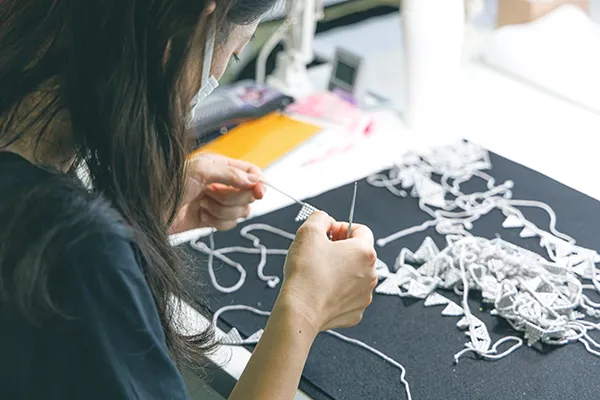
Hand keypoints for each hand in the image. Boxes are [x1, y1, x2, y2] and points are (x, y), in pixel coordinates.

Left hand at [170, 153, 265, 233]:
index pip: (251, 172)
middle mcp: (222, 183)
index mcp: (221, 166)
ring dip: (221, 210)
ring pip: (241, 212)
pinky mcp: (212, 220)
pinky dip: (216, 222)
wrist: (151, 209)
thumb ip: (231, 173)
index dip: (258, 183)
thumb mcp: (201, 171)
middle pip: (249, 194)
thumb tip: (254, 180)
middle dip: (232, 198)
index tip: (259, 192)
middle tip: (211, 193)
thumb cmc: (169, 185)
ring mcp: (218, 202)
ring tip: (202, 204)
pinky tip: (201, 216)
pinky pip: (229, 224)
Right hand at [277, 212, 377, 331]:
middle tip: (320, 251)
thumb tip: (324, 219)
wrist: (300, 310)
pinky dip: (337, 291)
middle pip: (358, 253)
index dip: (342, 228)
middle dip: (340, 249)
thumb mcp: (308, 231)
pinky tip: (322, 289)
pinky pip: (348, 295)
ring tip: (319, 272)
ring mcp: (364, 295)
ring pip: (354, 275)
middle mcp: (370, 274)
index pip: (361, 230)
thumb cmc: (306, 275)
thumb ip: (320, 218)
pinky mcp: (355, 311)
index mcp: (364, 252)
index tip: (329, 233)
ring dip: (339, 270)